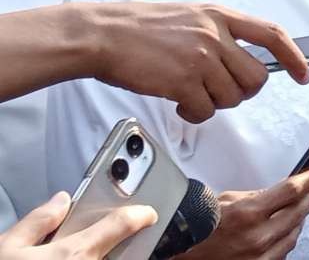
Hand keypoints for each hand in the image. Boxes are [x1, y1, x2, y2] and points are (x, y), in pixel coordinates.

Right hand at [0, 191, 155, 258]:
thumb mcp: (7, 248)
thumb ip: (37, 222)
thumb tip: (60, 202)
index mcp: (73, 254)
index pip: (121, 225)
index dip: (138, 214)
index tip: (147, 214)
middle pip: (117, 254)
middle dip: (109, 249)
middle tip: (89, 247)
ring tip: (68, 259)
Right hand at [86, 2, 308, 123]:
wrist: (104, 34)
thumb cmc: (141, 28)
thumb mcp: (190, 16)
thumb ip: (219, 33)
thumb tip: (243, 59)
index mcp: (220, 15)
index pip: (272, 35)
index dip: (293, 57)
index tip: (303, 74)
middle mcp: (216, 35)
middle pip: (256, 77)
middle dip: (244, 93)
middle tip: (222, 92)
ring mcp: (200, 58)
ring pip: (232, 97)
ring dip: (215, 103)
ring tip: (191, 93)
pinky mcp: (182, 81)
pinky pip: (205, 111)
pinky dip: (194, 113)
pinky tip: (179, 102)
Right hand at [180, 170, 308, 259]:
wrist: (178, 252)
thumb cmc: (196, 227)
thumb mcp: (225, 199)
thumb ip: (254, 196)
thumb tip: (276, 194)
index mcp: (248, 213)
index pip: (290, 191)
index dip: (307, 181)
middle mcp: (257, 237)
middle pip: (297, 214)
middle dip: (307, 200)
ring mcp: (259, 257)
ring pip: (292, 237)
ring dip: (298, 222)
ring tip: (300, 211)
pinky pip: (281, 254)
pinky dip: (285, 242)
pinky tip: (285, 233)